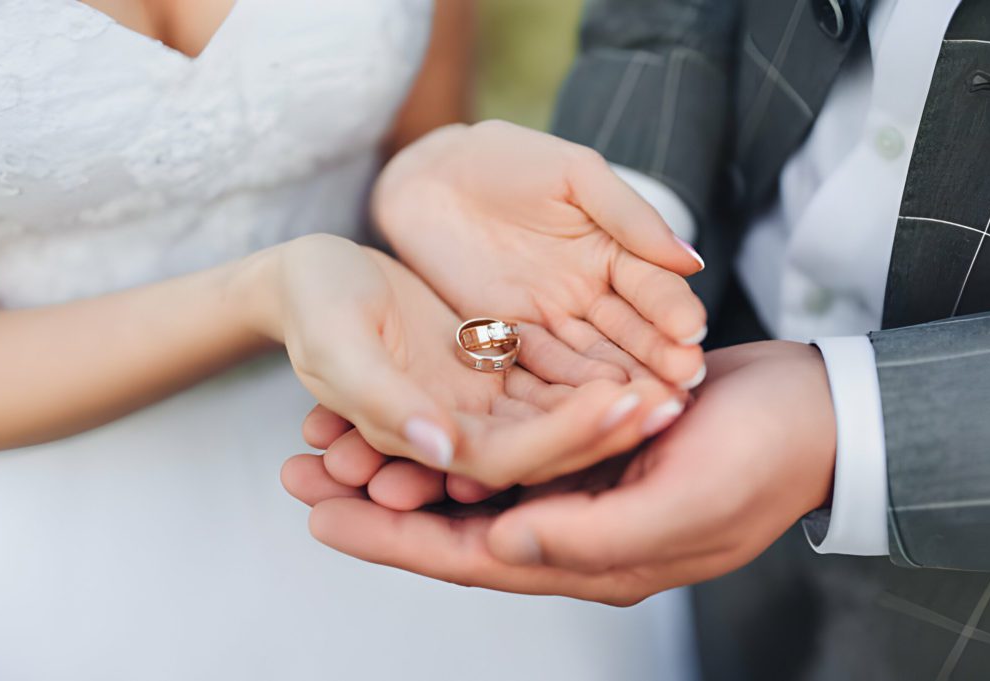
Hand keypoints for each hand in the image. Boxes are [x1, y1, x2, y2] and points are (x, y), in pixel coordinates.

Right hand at [255, 235, 683, 487]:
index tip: (624, 405)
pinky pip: (555, 370)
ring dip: (615, 397)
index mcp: (425, 438)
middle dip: (611, 425)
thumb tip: (440, 450)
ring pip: (561, 409)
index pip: (510, 456)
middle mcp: (462, 430)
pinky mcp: (494, 365)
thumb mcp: (337, 347)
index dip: (567, 436)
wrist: (311, 277)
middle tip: (676, 398)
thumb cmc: (313, 307)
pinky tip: (642, 343)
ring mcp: (482, 400)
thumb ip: (385, 401)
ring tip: (678, 375)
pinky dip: (594, 364)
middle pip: (550, 442)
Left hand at [280, 341, 837, 603]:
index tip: (320, 520)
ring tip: (334, 436)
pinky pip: (502, 444)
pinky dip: (455, 430)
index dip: (392, 542)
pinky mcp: (583, 443)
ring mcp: (576, 487)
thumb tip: (504, 549)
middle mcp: (571, 528)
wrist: (812, 411)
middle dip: (375, 501)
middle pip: (451, 524)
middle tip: (300, 470)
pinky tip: (414, 408)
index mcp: (589, 556)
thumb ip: (596, 537)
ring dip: (404, 462)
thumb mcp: (689, 502)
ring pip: (467, 483)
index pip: (468, 559)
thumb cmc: (763, 457)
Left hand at [374, 120, 707, 387]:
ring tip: (644, 404)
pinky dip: (563, 387)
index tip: (692, 332)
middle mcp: (590, 294)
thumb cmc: (508, 159)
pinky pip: (538, 366)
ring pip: (590, 357)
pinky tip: (587, 407)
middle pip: (630, 332)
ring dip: (618, 381)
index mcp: (615, 252)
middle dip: (657, 357)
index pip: (653, 287)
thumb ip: (629, 215)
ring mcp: (549, 319)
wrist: (430, 176)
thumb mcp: (575, 175)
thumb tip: (691, 261)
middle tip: (684, 381)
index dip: (673, 309)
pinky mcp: (506, 337)